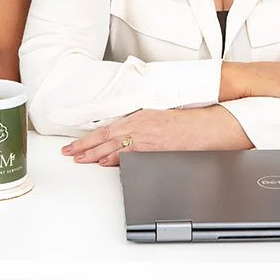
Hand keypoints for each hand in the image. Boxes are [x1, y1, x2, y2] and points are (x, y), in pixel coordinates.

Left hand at [61, 107, 250, 165]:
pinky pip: (131, 154)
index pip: (109, 128)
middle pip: (106, 136)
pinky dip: (115, 159)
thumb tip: (126, 142)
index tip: (75, 144)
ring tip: (79, 159)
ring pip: (114, 146)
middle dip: (85, 146)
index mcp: (141, 116)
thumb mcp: (161, 120)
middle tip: (68, 153)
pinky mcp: (156, 148)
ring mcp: (148, 137)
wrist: (211, 126)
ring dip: (94, 153)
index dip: (90, 137)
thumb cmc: (190, 123)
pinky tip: (104, 163)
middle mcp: (141, 125)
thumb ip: (142, 129)